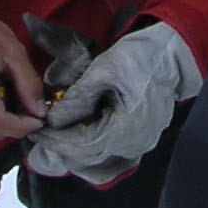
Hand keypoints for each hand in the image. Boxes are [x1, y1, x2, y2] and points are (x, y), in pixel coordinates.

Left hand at [26, 21, 201, 184]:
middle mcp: (135, 142)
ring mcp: (141, 142)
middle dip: (64, 143)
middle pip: (91, 155)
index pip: (83, 146)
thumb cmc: (140, 57)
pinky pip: (112, 148)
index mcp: (127, 127)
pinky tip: (81, 128)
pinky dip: (93, 141)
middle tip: (44, 130)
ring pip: (100, 154)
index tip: (37, 131)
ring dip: (77, 143)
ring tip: (60, 128)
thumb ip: (78, 98)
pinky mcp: (142, 136)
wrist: (170, 52)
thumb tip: (55, 119)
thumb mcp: (104, 69)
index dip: (57, 140)